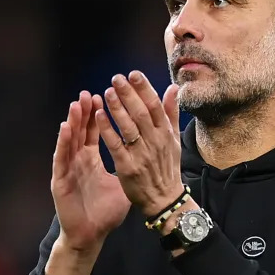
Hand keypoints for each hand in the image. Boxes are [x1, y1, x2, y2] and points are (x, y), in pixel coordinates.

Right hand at [51, 91, 131, 251]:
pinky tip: (65, 128)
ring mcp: (68, 169)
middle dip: (86, 111)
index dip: (101, 113)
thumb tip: (148, 151)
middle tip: (91, 92)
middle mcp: (78, 160)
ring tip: (78, 102)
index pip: (96, 131)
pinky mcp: (60, 181)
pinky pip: (61, 158)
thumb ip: (132, 163)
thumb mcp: (123, 183)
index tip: (108, 94)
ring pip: (70, 140)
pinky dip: (63, 142)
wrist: (90, 235)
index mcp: (92, 159)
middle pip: (82, 130)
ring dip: (73, 120)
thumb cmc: (105, 212)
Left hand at [95, 71, 183, 216]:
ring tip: (107, 93)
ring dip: (117, 108)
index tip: (133, 74)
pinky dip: (108, 129)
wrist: (164, 200)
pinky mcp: (127, 167)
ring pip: (128, 127)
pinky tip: (99, 115)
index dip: (144, 88)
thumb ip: (171, 113)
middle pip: (141, 113)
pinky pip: (116, 145)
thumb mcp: (175, 140)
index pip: (155, 106)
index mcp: (165, 133)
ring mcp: (141, 155)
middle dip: (129, 94)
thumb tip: (173, 88)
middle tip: (116, 78)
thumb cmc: (167, 168)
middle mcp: (155, 142)